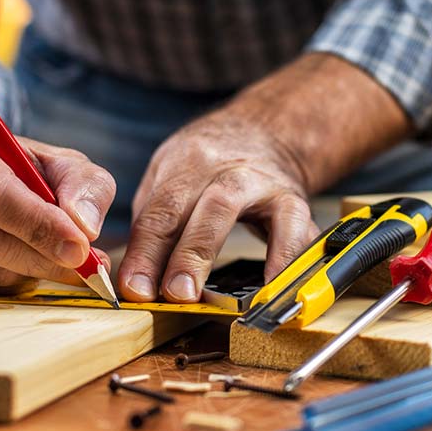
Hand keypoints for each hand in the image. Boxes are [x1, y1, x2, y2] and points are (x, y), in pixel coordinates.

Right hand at [0, 125, 115, 293]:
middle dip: (45, 258)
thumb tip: (85, 227)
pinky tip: (25, 260)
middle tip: (89, 268)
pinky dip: (17, 282)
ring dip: (35, 271)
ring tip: (57, 254)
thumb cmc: (27, 172)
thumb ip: (85, 186)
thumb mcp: (64, 164)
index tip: (81, 246)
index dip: (38, 224)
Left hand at [118, 108, 320, 302]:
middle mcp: (228, 170)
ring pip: (251, 215)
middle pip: (207, 210)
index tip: (135, 289)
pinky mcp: (295, 201)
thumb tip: (135, 279)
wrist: (263, 131)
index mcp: (189, 162)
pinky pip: (296, 231)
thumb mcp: (168, 173)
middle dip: (190, 256)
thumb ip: (153, 220)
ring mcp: (265, 183)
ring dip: (244, 259)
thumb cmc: (207, 162)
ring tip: (227, 299)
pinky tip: (275, 288)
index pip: (162, 211)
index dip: (146, 253)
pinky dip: (287, 260)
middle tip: (175, 295)